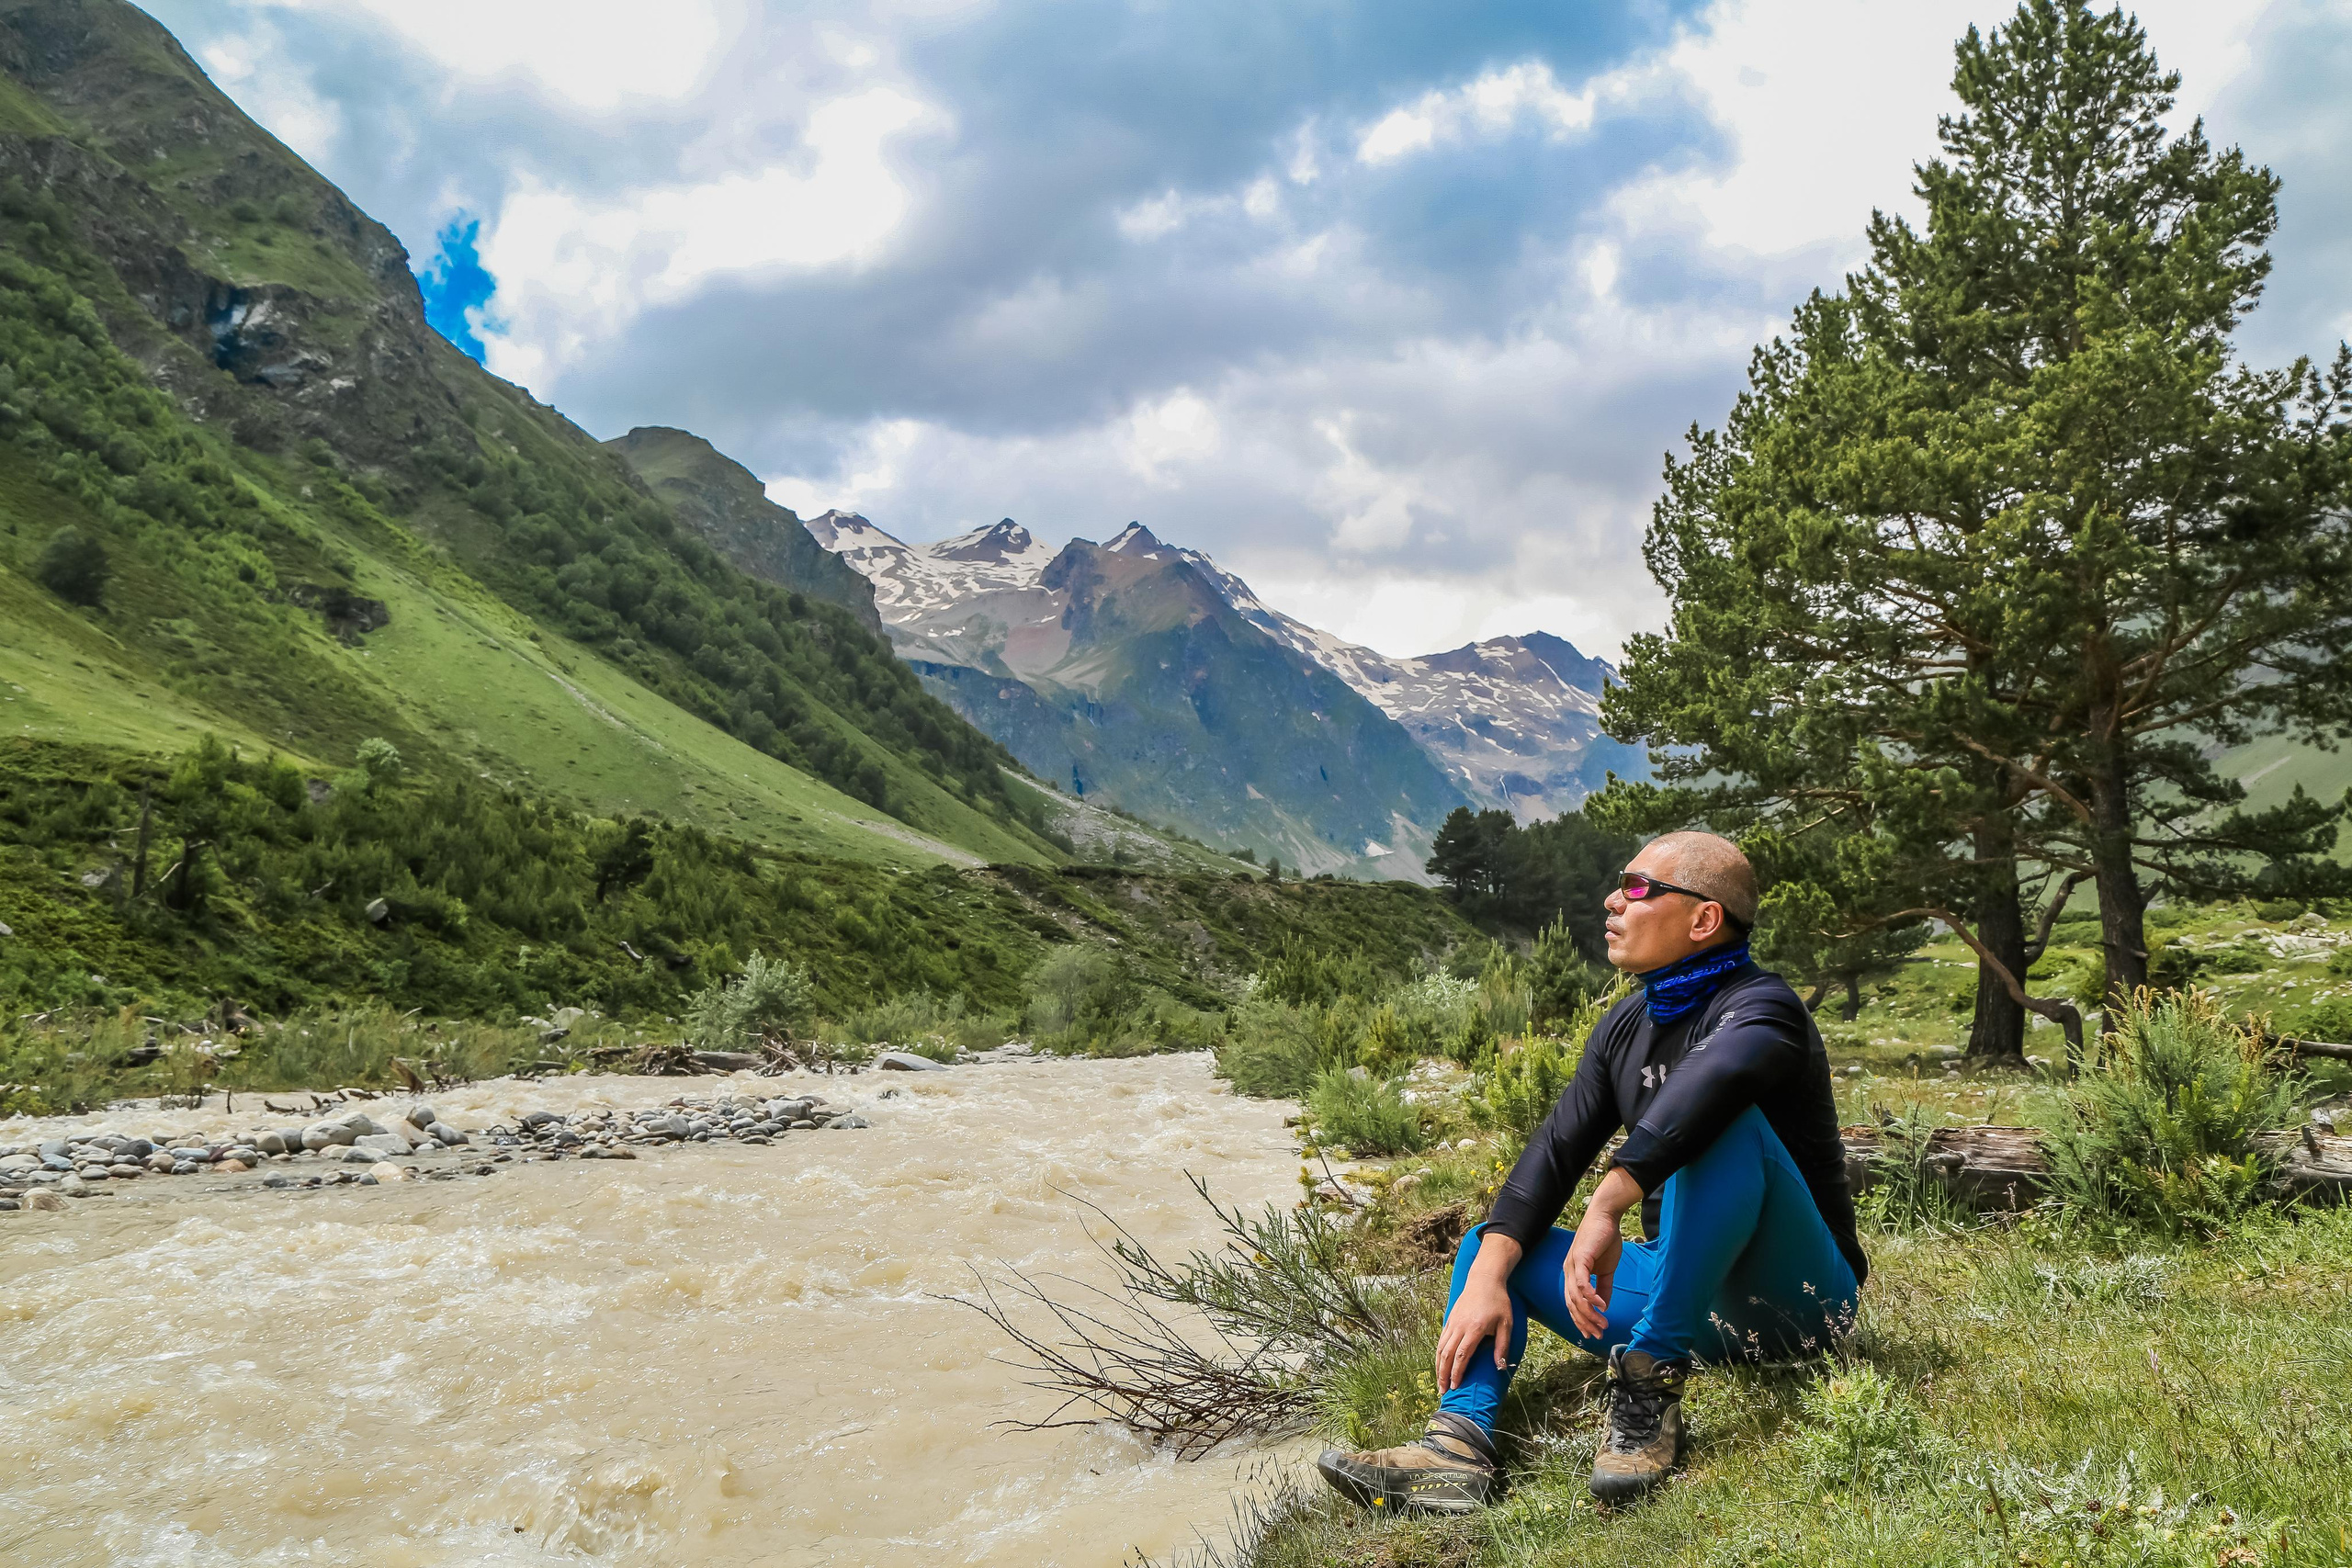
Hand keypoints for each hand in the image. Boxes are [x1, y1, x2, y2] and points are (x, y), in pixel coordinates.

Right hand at [1434, 1234, 1521, 1390]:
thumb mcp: (1506, 1323)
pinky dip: (1439, 1353)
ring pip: (1440, 1347)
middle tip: (1443, 1390)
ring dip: (1438, 1365)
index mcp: (1474, 1329)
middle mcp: (1460, 1326)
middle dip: (1443, 1374)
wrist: (1484, 1279)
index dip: (1457, 1373)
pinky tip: (1440, 1362)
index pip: (1461, 1356)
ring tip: (1439, 1381)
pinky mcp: (1450, 1318)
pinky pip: (1441, 1339)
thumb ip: (1502, 1346)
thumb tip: (1499, 1367)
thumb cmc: (1498, 1301)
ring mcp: (1452, 1322)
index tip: (1455, 1386)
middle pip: (1446, 1354)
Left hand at [1564, 1204, 1625, 1339]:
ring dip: (1589, 1313)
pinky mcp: (1580, 1258)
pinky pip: (1582, 1281)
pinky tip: (1600, 1305)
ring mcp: (1572, 1265)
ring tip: (1602, 1323)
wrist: (1606, 1217)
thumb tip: (1604, 1306)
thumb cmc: (1605, 1241)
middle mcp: (1569, 1272)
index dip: (1581, 1320)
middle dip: (1585, 1322)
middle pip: (1573, 1304)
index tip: (1592, 1333)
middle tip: (1598, 1334)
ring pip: (1576, 1297)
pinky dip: (1590, 1295)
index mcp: (1573, 1275)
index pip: (1573, 1303)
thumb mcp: (1606, 1269)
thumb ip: (1604, 1287)